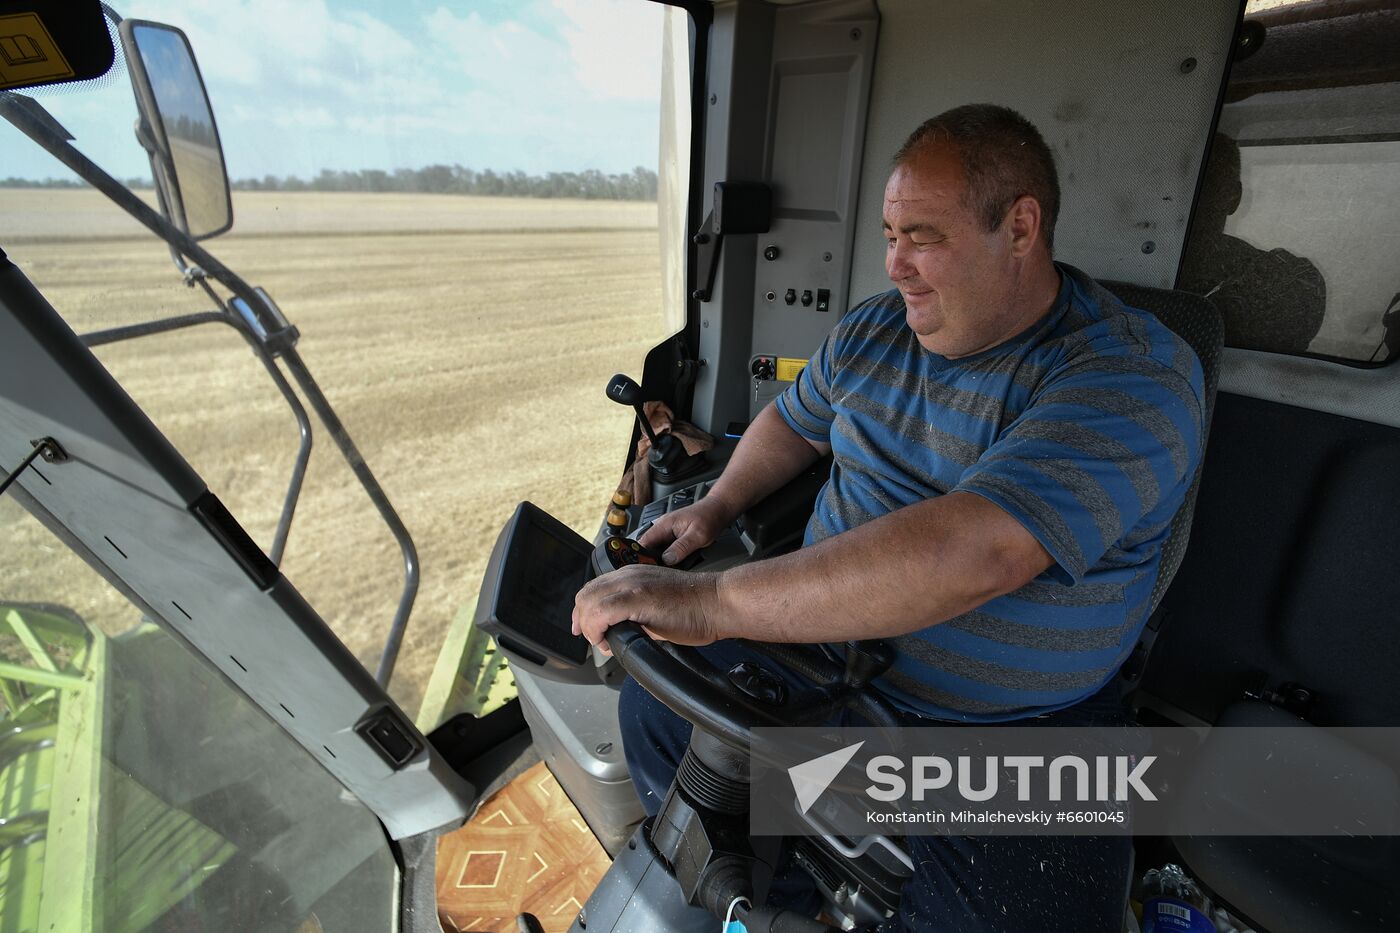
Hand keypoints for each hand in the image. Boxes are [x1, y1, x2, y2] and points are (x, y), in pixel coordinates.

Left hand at [572, 564, 722, 656]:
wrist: (717, 602)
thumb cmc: (696, 607)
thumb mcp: (657, 606)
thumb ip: (635, 615)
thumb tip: (619, 633)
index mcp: (633, 575)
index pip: (594, 588)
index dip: (584, 611)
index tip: (585, 629)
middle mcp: (629, 575)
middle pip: (586, 594)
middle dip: (582, 620)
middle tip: (590, 638)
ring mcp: (632, 584)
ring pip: (589, 602)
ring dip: (589, 627)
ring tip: (602, 642)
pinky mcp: (638, 596)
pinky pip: (602, 612)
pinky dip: (596, 629)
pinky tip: (607, 641)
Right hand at [638, 494, 734, 565]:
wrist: (719, 510)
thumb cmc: (709, 517)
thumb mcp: (697, 535)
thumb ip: (682, 547)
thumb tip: (667, 560)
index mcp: (664, 525)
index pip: (643, 543)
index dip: (639, 557)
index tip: (641, 571)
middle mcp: (663, 529)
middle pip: (647, 549)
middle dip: (649, 562)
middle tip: (655, 577)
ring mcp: (668, 533)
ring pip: (656, 551)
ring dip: (658, 562)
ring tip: (663, 574)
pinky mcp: (674, 538)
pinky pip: (665, 551)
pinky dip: (666, 559)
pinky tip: (672, 567)